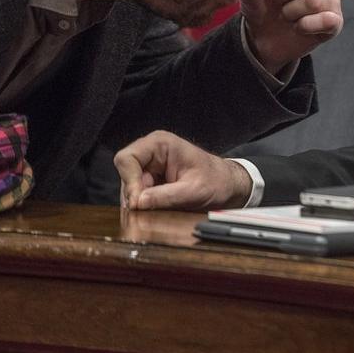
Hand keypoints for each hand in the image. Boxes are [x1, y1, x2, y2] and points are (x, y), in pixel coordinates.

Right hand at [114, 131, 252, 210]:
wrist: (228, 186)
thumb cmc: (217, 181)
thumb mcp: (194, 191)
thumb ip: (166, 196)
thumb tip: (138, 203)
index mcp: (160, 143)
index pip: (126, 159)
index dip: (129, 182)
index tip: (138, 202)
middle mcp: (151, 152)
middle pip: (125, 174)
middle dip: (136, 194)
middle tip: (153, 209)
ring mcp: (149, 166)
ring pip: (129, 187)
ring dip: (141, 201)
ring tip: (164, 207)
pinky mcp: (151, 180)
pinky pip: (137, 194)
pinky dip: (145, 205)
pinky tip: (161, 209)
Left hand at [241, 0, 342, 74]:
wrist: (263, 36)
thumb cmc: (263, 4)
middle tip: (277, 3)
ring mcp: (334, 2)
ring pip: (312, 1)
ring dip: (290, 12)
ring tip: (287, 15)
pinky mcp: (335, 24)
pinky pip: (324, 21)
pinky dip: (303, 26)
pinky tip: (298, 27)